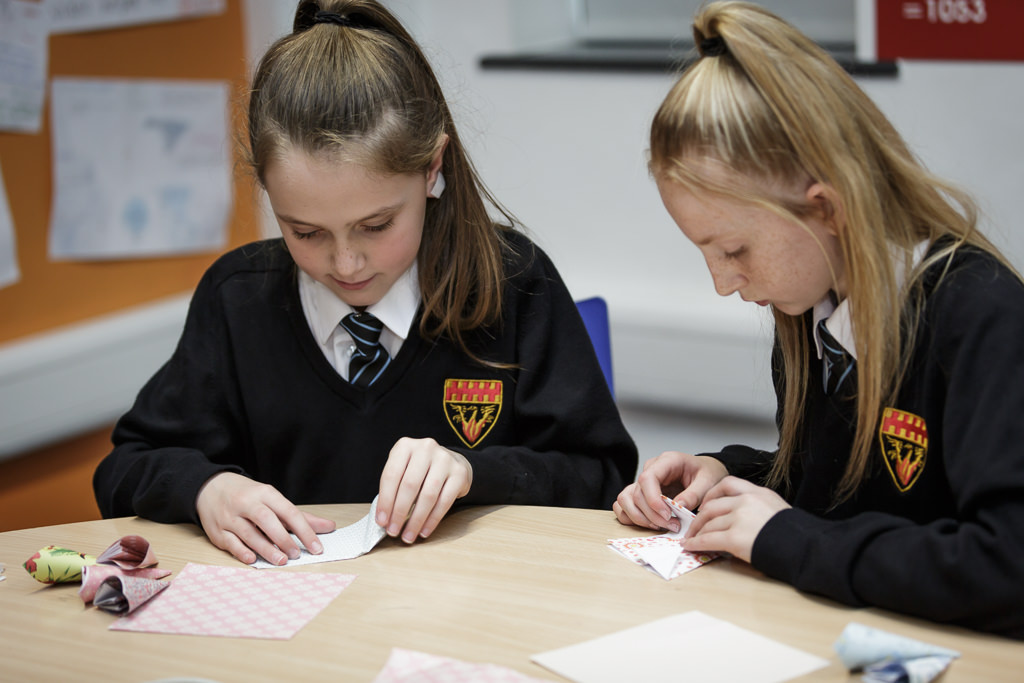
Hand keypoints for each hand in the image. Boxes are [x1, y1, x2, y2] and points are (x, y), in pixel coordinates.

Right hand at [195, 472, 335, 564]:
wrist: (210, 487)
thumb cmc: (248, 496)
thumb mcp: (273, 499)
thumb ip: (300, 516)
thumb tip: (329, 527)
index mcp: (265, 493)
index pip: (288, 511)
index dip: (304, 530)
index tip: (316, 546)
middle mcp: (246, 503)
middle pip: (267, 520)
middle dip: (283, 539)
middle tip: (297, 554)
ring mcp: (230, 517)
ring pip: (249, 534)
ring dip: (266, 549)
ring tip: (281, 561)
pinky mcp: (217, 530)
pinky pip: (230, 542)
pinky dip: (241, 552)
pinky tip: (253, 560)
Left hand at [376, 437, 471, 543]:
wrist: (451, 461)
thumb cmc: (420, 470)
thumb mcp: (403, 470)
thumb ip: (393, 489)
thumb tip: (385, 519)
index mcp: (405, 446)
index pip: (391, 476)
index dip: (385, 501)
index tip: (381, 521)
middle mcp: (425, 448)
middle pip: (409, 486)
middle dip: (399, 512)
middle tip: (393, 531)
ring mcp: (445, 459)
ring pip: (428, 495)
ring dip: (416, 520)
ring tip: (408, 535)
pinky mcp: (460, 473)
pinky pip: (444, 501)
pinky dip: (432, 520)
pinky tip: (424, 530)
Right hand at [613, 451, 728, 530]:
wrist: (706, 472)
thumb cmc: (706, 473)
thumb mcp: (708, 481)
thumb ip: (694, 494)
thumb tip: (678, 507)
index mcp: (667, 461)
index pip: (647, 478)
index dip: (653, 499)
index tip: (667, 515)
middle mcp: (650, 469)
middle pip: (636, 493)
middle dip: (651, 515)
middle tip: (672, 526)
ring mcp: (642, 481)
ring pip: (625, 500)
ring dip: (639, 518)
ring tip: (660, 526)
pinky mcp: (640, 493)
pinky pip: (624, 505)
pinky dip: (631, 517)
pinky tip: (649, 524)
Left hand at [681, 476, 789, 562]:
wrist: (806, 548)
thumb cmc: (796, 535)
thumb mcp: (778, 510)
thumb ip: (759, 508)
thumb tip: (744, 518)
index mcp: (759, 492)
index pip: (728, 483)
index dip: (712, 494)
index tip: (705, 504)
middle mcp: (747, 501)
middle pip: (713, 505)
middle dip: (699, 517)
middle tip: (693, 526)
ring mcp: (740, 518)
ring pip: (709, 523)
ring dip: (696, 532)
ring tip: (690, 538)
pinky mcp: (736, 537)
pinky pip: (709, 539)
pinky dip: (696, 543)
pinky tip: (690, 546)